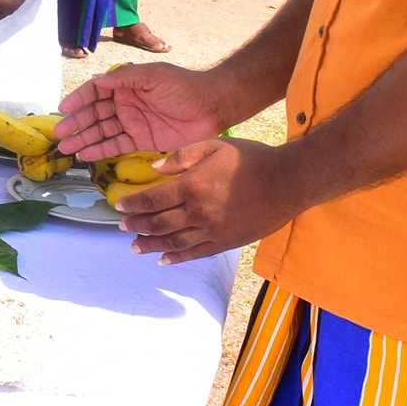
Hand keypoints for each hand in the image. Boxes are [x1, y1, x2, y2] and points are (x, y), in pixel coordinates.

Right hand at [57, 62, 227, 159]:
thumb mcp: (153, 76)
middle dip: (76, 124)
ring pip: (102, 131)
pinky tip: (87, 155)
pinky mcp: (142, 140)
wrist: (212, 106)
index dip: (79, 100)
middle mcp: (126, 102)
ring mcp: (133, 122)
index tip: (63, 110)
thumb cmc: (184, 85)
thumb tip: (96, 80)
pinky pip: (117, 145)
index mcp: (127, 84)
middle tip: (60, 135)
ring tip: (67, 149)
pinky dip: (101, 150)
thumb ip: (124, 78)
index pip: (96, 91)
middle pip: (95, 113)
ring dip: (85, 139)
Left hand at [118, 137, 299, 264]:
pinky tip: (164, 260)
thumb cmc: (251, 160)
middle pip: (159, 223)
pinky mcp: (225, 242)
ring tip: (135, 247)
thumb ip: (182, 156)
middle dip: (137, 226)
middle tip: (122, 227)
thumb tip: (156, 168)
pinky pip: (196, 253)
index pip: (153, 199)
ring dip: (151, 245)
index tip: (120, 206)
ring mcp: (212, 230)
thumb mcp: (214, 145)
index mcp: (192, 186)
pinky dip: (177, 258)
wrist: (287, 182)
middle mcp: (198, 212)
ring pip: (173, 242)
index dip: (134, 204)